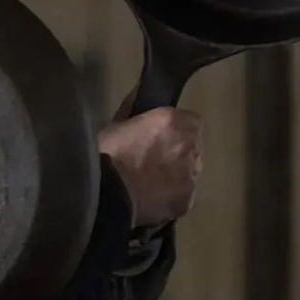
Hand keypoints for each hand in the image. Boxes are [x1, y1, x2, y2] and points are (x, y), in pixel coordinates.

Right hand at [98, 106, 203, 227]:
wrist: (107, 192)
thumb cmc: (107, 153)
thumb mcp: (116, 124)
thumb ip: (134, 111)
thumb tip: (139, 97)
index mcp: (174, 122)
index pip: (191, 121)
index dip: (177, 130)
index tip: (161, 137)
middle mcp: (189, 147)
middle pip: (192, 148)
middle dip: (178, 152)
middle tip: (154, 160)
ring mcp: (190, 177)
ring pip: (189, 173)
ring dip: (176, 175)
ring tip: (151, 184)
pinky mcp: (186, 202)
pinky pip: (182, 197)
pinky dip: (171, 198)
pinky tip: (152, 200)